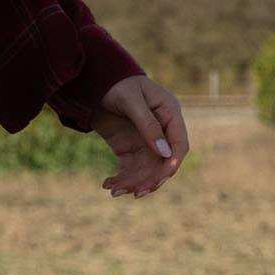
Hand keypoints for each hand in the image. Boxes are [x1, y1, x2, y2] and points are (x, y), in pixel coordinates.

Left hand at [93, 76, 188, 197]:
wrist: (95, 82)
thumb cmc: (117, 84)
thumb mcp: (131, 101)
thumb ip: (148, 125)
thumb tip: (165, 153)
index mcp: (169, 113)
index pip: (180, 143)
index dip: (174, 161)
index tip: (164, 177)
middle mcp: (161, 130)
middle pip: (163, 162)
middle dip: (151, 179)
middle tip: (136, 193)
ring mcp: (145, 140)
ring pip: (146, 169)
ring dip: (133, 183)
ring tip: (115, 191)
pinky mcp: (129, 148)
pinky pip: (130, 168)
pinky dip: (121, 178)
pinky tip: (107, 184)